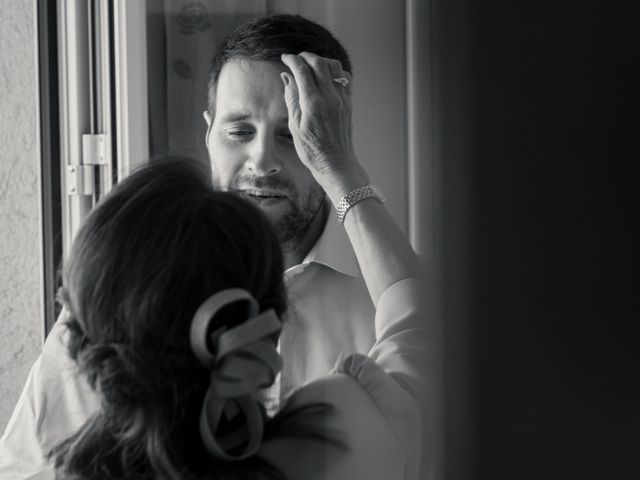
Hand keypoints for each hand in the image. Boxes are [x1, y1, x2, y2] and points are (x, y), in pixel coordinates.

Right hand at [280, 52, 367, 194]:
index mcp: (313, 104)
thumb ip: (291, 98)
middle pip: (319, 63)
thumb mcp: (294, 126)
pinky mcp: (348, 103)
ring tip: (311, 66)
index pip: (302, 70)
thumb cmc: (312, 150)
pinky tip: (325, 77)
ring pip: (334, 66)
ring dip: (321, 61)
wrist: (336, 163)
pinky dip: (334, 71)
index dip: (292, 60)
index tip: (285, 58)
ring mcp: (342, 99)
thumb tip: (287, 76)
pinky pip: (344, 78)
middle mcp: (330, 98)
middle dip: (306, 57)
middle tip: (296, 59)